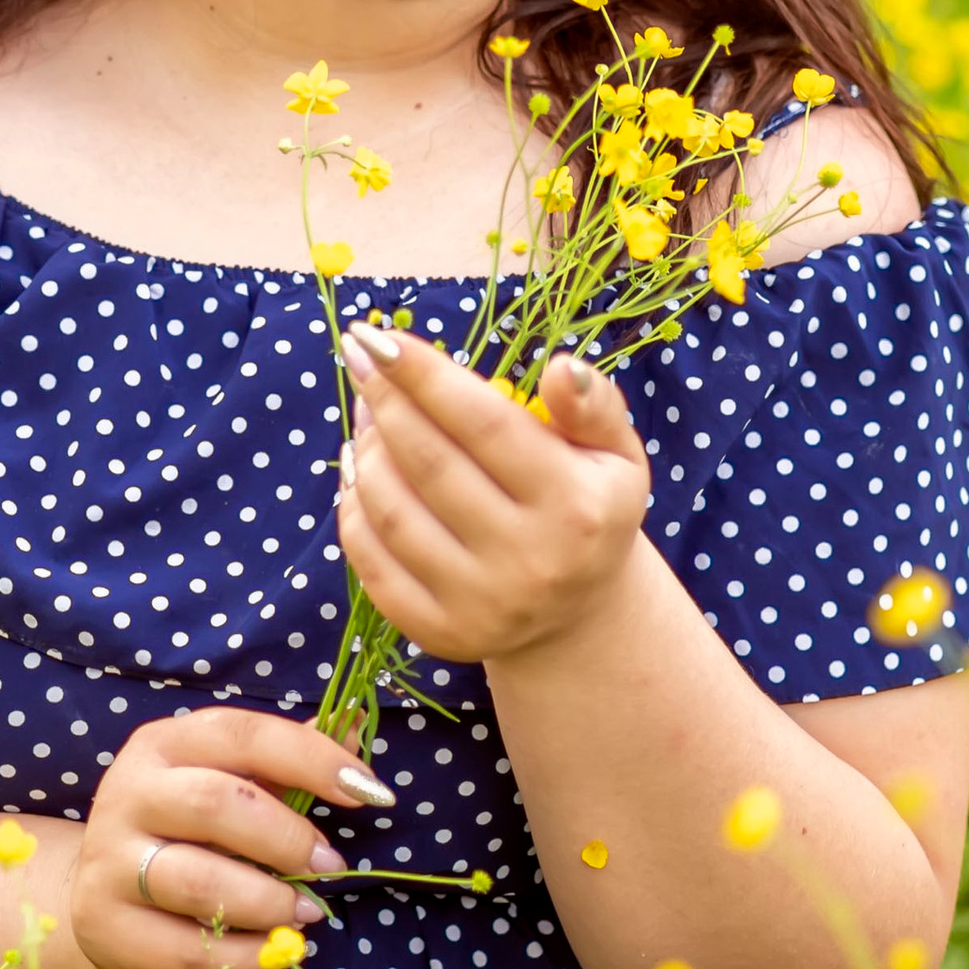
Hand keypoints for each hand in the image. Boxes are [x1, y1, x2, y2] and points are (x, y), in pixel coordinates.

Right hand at [69, 705, 395, 968]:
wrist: (103, 909)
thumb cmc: (186, 837)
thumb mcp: (229, 786)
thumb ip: (287, 760)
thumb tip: (353, 723)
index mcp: (164, 745)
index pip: (243, 734)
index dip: (313, 759)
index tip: (370, 791)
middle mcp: (128, 794)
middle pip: (216, 804)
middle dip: (289, 839)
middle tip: (331, 866)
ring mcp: (110, 863)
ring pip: (201, 883)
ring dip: (270, 902)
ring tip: (303, 912)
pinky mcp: (107, 927)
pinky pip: (190, 950)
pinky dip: (248, 955)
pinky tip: (272, 950)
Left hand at [336, 325, 650, 667]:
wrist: (579, 618)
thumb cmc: (590, 509)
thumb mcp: (616, 454)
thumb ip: (594, 405)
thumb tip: (562, 368)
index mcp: (576, 507)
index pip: (484, 424)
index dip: (423, 375)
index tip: (377, 336)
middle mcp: (529, 561)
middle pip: (428, 463)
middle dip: (384, 401)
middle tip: (363, 361)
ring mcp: (481, 604)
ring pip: (391, 511)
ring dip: (365, 451)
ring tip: (368, 415)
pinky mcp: (440, 633)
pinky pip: (371, 562)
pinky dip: (353, 508)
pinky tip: (359, 472)